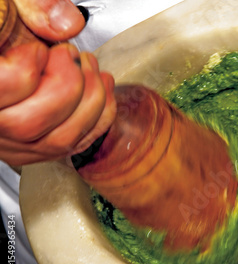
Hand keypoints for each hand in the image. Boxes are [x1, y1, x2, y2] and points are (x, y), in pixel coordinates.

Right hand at [0, 0, 115, 165]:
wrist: (5, 53)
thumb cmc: (4, 31)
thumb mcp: (7, 4)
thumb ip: (32, 8)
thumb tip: (67, 24)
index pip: (6, 86)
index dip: (32, 64)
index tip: (42, 49)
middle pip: (30, 123)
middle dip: (69, 85)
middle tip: (75, 56)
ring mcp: (12, 141)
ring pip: (57, 141)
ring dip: (91, 101)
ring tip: (92, 68)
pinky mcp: (36, 148)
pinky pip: (75, 145)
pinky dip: (100, 116)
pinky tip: (101, 88)